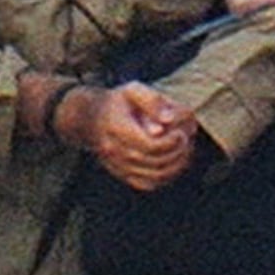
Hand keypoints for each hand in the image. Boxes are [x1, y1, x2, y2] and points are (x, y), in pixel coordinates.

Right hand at [59, 81, 197, 191]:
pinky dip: (166, 177)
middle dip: (177, 152)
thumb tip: (169, 120)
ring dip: (176, 165)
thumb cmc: (116, 102)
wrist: (88, 119)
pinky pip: (147, 184)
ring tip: (184, 150)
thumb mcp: (132, 90)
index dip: (171, 142)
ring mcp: (117, 165)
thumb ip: (152, 101)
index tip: (181, 132)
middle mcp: (115, 150)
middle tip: (187, 139)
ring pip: (154, 176)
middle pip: (155, 161)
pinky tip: (173, 163)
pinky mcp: (121, 174)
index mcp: (117, 128)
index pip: (150, 145)